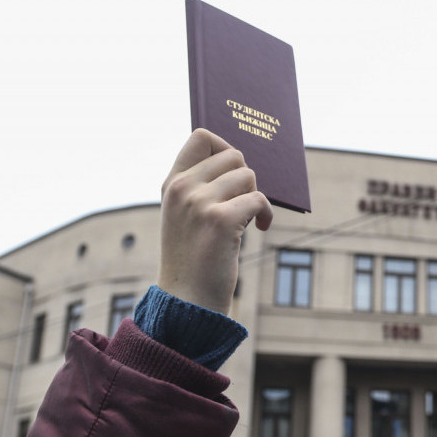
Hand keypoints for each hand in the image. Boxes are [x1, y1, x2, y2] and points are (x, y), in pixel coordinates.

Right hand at [158, 128, 272, 313]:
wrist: (187, 300)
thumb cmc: (193, 259)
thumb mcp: (185, 216)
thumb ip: (201, 187)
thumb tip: (239, 161)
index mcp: (171, 183)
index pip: (201, 136)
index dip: (225, 147)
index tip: (233, 171)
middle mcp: (182, 188)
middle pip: (233, 155)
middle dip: (246, 178)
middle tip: (244, 202)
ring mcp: (199, 203)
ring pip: (248, 175)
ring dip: (256, 197)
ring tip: (250, 218)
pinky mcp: (221, 220)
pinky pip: (258, 199)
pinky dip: (265, 213)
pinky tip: (260, 227)